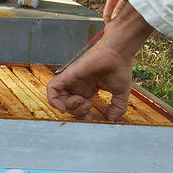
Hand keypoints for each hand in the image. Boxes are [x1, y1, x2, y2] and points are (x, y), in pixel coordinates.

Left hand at [47, 2, 153, 120]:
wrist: (117, 53)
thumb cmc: (119, 68)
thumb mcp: (120, 93)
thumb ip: (117, 107)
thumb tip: (111, 119)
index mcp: (89, 88)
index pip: (78, 105)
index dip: (82, 115)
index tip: (91, 118)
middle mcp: (78, 85)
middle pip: (68, 105)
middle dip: (76, 112)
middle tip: (88, 105)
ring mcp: (72, 80)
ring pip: (58, 99)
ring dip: (67, 107)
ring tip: (81, 101)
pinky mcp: (67, 75)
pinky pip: (52, 89)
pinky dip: (53, 100)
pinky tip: (63, 106)